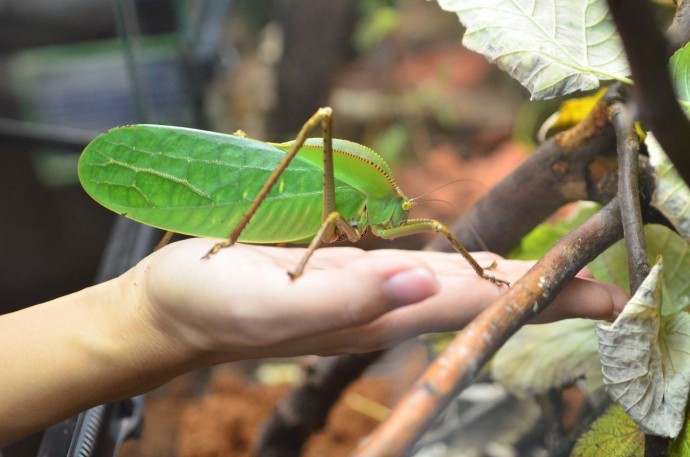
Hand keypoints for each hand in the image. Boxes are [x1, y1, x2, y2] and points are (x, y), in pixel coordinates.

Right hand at [135, 238, 627, 363]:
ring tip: (553, 273)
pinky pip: (416, 266)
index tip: (600, 296)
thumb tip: (421, 280)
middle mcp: (381, 306)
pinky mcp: (346, 273)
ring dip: (504, 278)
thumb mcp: (269, 305)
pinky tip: (472, 263)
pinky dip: (456, 263)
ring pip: (450, 281)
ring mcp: (365, 291)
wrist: (175, 309)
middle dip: (537, 291)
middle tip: (602, 286)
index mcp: (373, 314)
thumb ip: (343, 299)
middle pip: (474, 296)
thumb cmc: (213, 306)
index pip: (472, 304)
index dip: (535, 296)